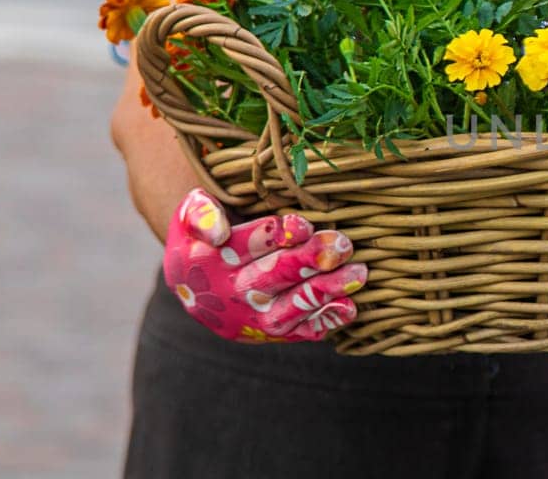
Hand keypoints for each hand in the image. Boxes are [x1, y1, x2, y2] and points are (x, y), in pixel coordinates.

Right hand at [164, 188, 366, 342]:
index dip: (277, 236)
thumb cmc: (202, 238)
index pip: (247, 246)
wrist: (194, 286)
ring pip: (290, 308)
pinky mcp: (269, 332)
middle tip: (342, 245)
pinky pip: (299, 331)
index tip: (303, 226)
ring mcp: (251, 317)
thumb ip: (200, 214)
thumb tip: (219, 232)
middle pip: (273, 276)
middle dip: (309, 261)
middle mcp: (230, 293)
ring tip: (358, 274)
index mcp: (209, 260)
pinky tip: (349, 307)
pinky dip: (325, 320)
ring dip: (325, 291)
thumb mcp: (189, 218)